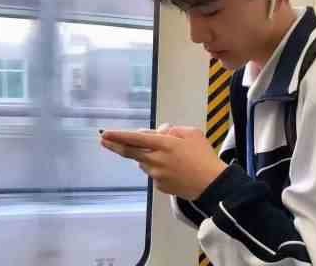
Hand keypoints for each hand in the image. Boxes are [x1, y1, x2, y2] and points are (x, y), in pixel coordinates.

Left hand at [100, 126, 226, 199]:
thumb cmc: (203, 155)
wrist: (212, 184)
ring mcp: (156, 175)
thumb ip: (171, 130)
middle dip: (114, 145)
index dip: (119, 135)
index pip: (135, 138)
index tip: (105, 133)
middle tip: (103, 140)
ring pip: (144, 161)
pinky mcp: (159, 185)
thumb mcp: (191, 133)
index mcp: (164, 144)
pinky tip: (174, 168)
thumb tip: (157, 133)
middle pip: (130, 152)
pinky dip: (157, 166)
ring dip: (147, 155)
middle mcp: (156, 160)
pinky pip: (153, 172)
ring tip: (169, 155)